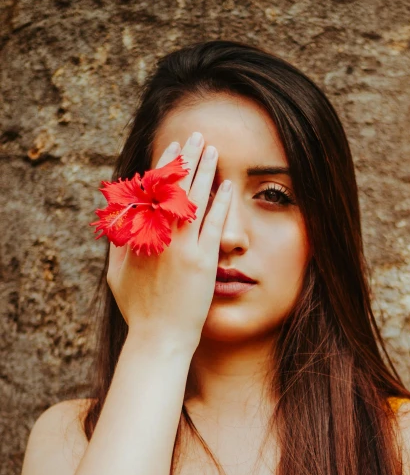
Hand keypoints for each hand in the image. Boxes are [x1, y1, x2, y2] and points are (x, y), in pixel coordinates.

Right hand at [106, 132, 230, 355]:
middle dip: (186, 158)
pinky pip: (213, 225)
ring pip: (194, 200)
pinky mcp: (202, 262)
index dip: (163, 166)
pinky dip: (220, 203)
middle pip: (174, 187)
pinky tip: (226, 187)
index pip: (150, 189)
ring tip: (213, 151)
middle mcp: (157, 236)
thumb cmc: (138, 309)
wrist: (159, 338)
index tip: (172, 148)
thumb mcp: (117, 273)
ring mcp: (181, 248)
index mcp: (136, 236)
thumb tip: (119, 218)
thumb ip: (119, 243)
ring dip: (205, 171)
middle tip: (197, 136)